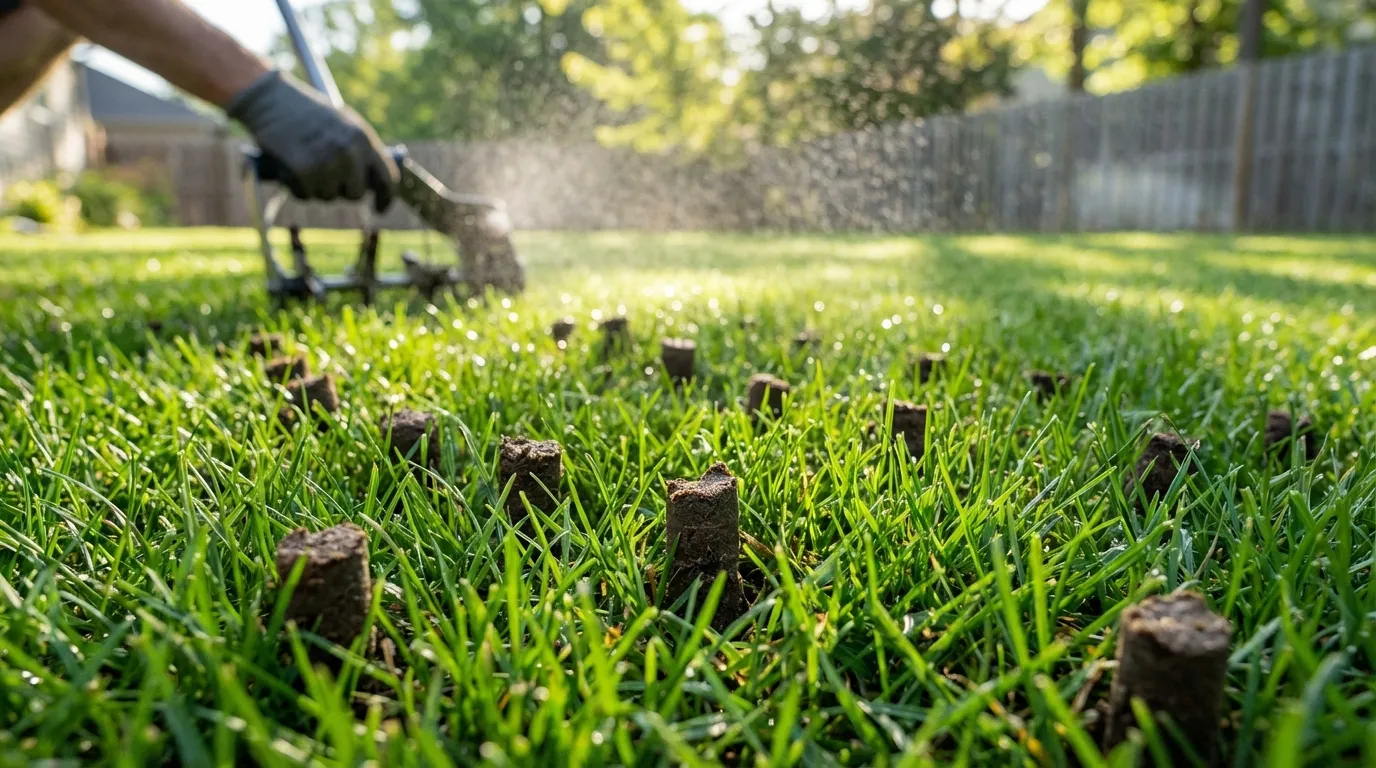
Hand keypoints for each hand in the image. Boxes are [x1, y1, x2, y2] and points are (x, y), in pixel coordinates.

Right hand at [228, 70, 396, 210]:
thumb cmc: (306, 111)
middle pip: (356, 194)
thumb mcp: (343, 123)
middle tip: (325, 175)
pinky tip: (290, 168)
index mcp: (363, 138)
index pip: (387, 178)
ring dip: (316, 187)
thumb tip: (374, 182)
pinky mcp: (303, 170)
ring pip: (329, 196)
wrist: (270, 98)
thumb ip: (360, 150)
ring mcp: (327, 162)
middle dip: (342, 190)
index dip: (385, 198)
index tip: (380, 209)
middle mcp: (349, 151)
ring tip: (305, 162)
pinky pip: (305, 195)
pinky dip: (296, 187)